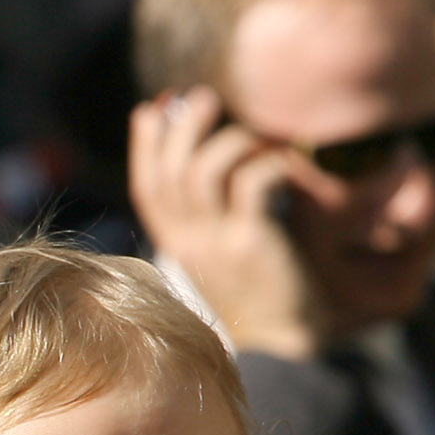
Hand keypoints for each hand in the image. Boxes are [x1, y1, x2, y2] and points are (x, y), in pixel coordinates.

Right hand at [126, 86, 334, 360]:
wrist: (289, 337)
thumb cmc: (265, 285)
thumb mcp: (224, 247)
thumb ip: (211, 210)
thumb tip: (205, 154)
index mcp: (176, 243)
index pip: (146, 185)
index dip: (145, 144)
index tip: (154, 107)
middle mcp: (187, 241)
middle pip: (170, 171)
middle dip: (182, 127)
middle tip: (204, 98)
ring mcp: (215, 243)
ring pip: (204, 171)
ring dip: (231, 140)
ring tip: (259, 135)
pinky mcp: (251, 242)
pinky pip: (253, 184)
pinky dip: (270, 163)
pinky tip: (288, 166)